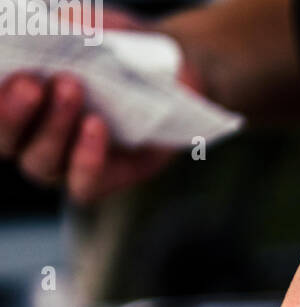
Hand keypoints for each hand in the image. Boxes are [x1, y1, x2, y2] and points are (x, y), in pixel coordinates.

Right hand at [0, 8, 196, 202]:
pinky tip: (96, 125)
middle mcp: (30, 136)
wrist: (172, 80)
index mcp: (17, 99)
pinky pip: (83, 183)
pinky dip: (86, 158)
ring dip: (53, 126)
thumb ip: (80, 24)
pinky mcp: (100, 180)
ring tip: (72, 88)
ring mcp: (63, 163)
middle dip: (15, 111)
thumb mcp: (102, 28)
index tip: (7, 70)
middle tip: (33, 82)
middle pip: (6, 139)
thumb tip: (65, 18)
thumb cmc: (120, 50)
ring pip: (41, 161)